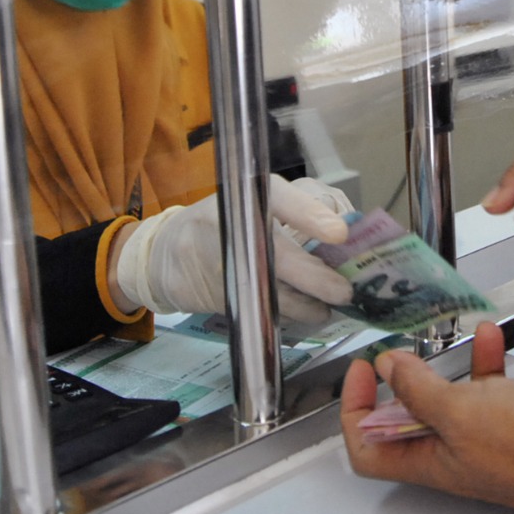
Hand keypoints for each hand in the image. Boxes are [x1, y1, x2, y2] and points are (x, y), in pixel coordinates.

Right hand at [113, 177, 352, 321]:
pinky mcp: (219, 295)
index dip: (310, 215)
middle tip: (345, 291)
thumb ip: (297, 212)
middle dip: (317, 278)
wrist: (168, 254)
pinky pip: (260, 309)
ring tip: (327, 308)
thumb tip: (346, 235)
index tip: (340, 233)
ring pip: (274, 293)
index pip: (279, 199)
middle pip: (281, 258)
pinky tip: (302, 314)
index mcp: (246, 196)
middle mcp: (232, 225)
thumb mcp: (254, 203)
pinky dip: (286, 316)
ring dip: (308, 306)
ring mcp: (223, 263)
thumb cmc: (224, 223)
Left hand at [340, 322, 513, 513]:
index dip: (357, 410)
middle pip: (430, 415)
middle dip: (426, 376)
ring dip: (482, 360)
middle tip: (423, 346)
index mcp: (438, 459)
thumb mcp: (460, 410)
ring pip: (485, 394)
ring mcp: (512, 438)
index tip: (363, 371)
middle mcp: (472, 452)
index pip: (373, 447)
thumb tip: (389, 368)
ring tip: (486, 333)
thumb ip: (419, 388)